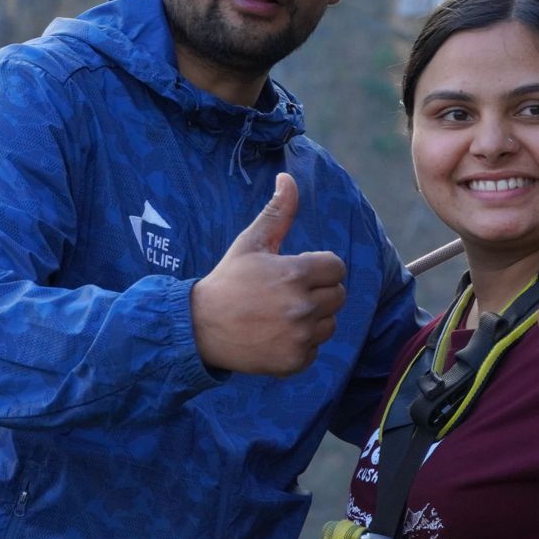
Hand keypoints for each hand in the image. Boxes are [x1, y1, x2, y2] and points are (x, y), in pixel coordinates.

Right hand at [191, 173, 346, 375]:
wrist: (200, 327)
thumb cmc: (228, 280)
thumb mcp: (251, 243)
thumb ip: (277, 212)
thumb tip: (288, 177)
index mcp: (295, 273)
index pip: (336, 267)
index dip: (319, 268)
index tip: (295, 273)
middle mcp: (302, 306)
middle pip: (338, 296)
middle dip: (318, 292)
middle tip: (285, 295)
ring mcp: (299, 336)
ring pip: (330, 324)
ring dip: (312, 320)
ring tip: (280, 316)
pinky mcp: (295, 361)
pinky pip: (315, 349)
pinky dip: (300, 345)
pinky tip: (275, 336)